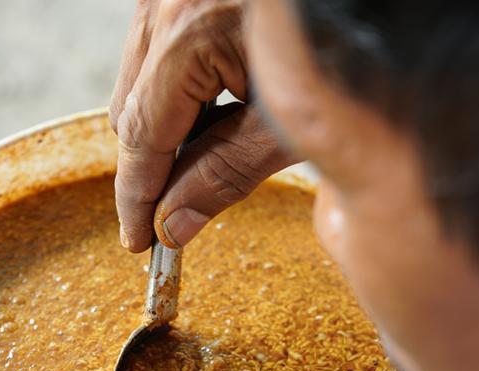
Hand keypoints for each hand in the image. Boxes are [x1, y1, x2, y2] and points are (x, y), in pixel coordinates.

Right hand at [110, 0, 295, 251]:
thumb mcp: (292, 117)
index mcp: (189, 32)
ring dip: (165, 129)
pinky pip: (160, 53)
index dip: (137, 196)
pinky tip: (216, 113)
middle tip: (171, 217)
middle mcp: (166, 4)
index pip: (142, 133)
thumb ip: (228, 170)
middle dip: (151, 167)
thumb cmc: (347, 42)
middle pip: (131, 109)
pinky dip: (179, 91)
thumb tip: (174, 222)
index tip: (140, 239)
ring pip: (141, 81)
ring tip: (202, 166)